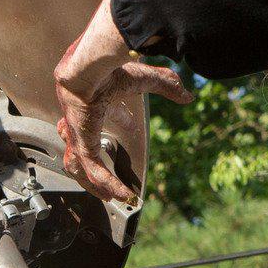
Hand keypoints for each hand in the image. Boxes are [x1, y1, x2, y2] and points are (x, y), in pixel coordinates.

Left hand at [54, 22, 192, 202]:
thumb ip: (166, 85)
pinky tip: (122, 194)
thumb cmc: (110, 70)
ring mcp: (80, 136)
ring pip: (81, 168)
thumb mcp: (144, 79)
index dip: (121, 119)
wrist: (90, 70)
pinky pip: (94, 171)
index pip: (107, 113)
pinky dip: (109, 184)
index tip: (132, 125)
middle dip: (96, 165)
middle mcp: (84, 122)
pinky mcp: (82, 145)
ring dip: (95, 184)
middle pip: (86, 149)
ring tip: (110, 197)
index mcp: (96, 103)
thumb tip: (187, 95)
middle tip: (108, 180)